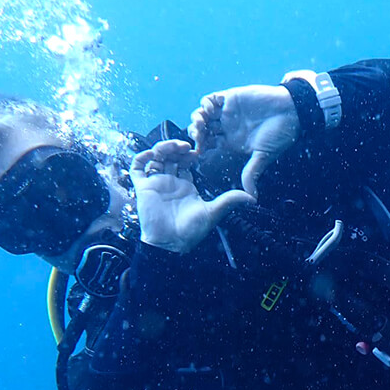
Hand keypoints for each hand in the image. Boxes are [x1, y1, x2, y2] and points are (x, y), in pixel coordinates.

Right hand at [130, 139, 254, 252]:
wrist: (170, 243)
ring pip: (155, 157)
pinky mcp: (142, 187)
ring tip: (174, 148)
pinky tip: (153, 154)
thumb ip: (230, 201)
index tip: (198, 151)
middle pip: (171, 156)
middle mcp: (170, 182)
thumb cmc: (191, 231)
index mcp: (186, 185)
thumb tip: (253, 198)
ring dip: (163, 148)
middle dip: (177, 147)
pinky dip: (142, 156)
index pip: (186, 162)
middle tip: (187, 146)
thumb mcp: (213, 212)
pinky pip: (136, 167)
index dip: (190, 153)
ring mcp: (156, 183)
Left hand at [189, 84, 300, 193]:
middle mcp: (227, 127)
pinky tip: (210, 110)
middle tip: (198, 136)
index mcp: (231, 141)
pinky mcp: (231, 97)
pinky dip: (206, 103)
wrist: (291, 112)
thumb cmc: (280, 134)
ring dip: (198, 118)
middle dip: (195, 132)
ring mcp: (228, 112)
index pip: (208, 144)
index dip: (200, 147)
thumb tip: (251, 197)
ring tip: (201, 123)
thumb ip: (252, 172)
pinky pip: (211, 98)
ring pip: (203, 114)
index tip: (199, 151)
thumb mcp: (263, 156)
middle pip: (202, 129)